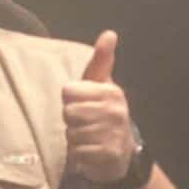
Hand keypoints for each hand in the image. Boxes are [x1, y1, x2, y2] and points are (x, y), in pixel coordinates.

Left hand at [63, 30, 140, 186]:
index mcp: (111, 91)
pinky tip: (90, 152)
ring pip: (71, 134)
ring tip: (89, 137)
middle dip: (71, 121)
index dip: (70, 100)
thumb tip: (109, 33)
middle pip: (68, 113)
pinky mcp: (108, 154)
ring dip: (75, 139)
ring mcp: (114, 133)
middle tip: (86, 123)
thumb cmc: (103, 113)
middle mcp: (115, 110)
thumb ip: (101, 60)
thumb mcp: (101, 85)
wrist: (120, 152)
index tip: (83, 104)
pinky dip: (79, 155)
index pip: (68, 91)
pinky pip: (77, 153)